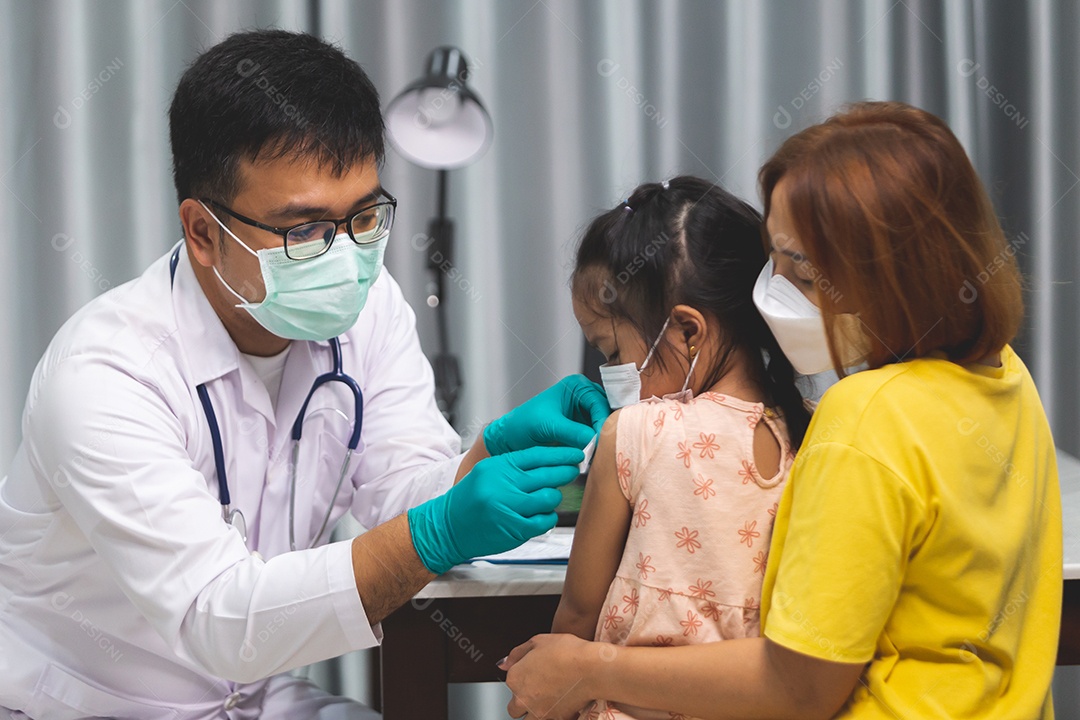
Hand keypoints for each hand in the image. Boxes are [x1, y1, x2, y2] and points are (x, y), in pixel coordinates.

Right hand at [407, 446, 583, 573]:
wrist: (447, 527)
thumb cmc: (469, 499)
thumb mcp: (487, 472)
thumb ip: (513, 467)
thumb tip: (547, 462)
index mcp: (498, 466)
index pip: (537, 455)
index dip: (560, 454)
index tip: (574, 453)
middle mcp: (504, 484)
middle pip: (546, 475)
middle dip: (565, 472)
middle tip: (573, 470)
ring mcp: (509, 507)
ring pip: (548, 497)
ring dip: (554, 497)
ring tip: (552, 496)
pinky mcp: (513, 528)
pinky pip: (543, 520)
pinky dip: (548, 517)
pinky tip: (544, 515)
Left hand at [484, 375, 610, 454]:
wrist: (511, 438)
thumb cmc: (523, 424)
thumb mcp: (548, 426)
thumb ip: (572, 432)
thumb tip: (595, 440)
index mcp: (576, 386)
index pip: (599, 403)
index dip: (602, 423)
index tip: (600, 442)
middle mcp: (585, 396)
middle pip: (606, 414)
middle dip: (605, 432)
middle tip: (602, 451)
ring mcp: (586, 413)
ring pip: (605, 427)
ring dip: (602, 441)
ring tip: (598, 456)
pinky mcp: (584, 428)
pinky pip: (598, 437)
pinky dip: (597, 447)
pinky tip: (594, 458)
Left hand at [502, 633, 599, 719]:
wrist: (591, 668)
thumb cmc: (567, 652)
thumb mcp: (538, 641)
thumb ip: (517, 653)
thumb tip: (503, 663)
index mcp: (515, 678)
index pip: (509, 684)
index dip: (521, 677)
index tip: (532, 672)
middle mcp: (523, 698)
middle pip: (514, 709)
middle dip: (522, 701)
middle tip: (538, 689)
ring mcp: (539, 711)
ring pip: (529, 719)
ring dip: (534, 711)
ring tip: (547, 699)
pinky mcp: (556, 718)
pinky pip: (548, 719)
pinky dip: (551, 714)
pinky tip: (560, 702)